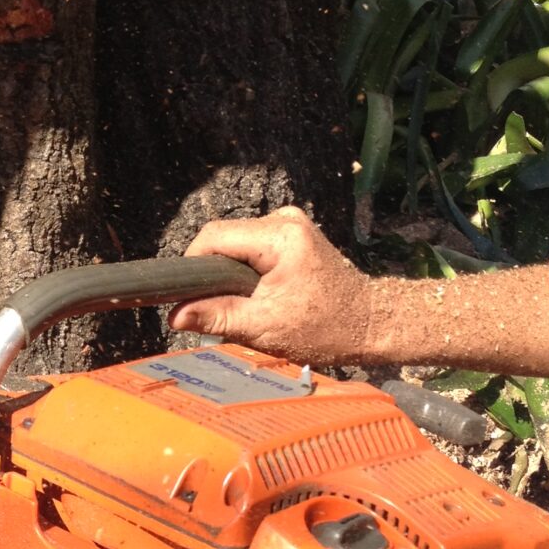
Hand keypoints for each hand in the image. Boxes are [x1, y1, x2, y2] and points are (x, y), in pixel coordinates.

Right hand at [168, 207, 373, 360]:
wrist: (373, 325)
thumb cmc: (327, 328)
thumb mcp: (264, 328)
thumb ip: (217, 317)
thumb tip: (175, 316)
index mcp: (280, 236)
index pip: (214, 236)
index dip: (193, 265)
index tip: (188, 296)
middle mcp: (285, 220)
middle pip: (225, 238)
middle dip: (215, 273)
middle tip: (219, 308)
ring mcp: (291, 224)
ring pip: (237, 243)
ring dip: (231, 274)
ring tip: (246, 304)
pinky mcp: (294, 235)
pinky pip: (254, 247)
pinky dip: (248, 271)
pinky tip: (260, 294)